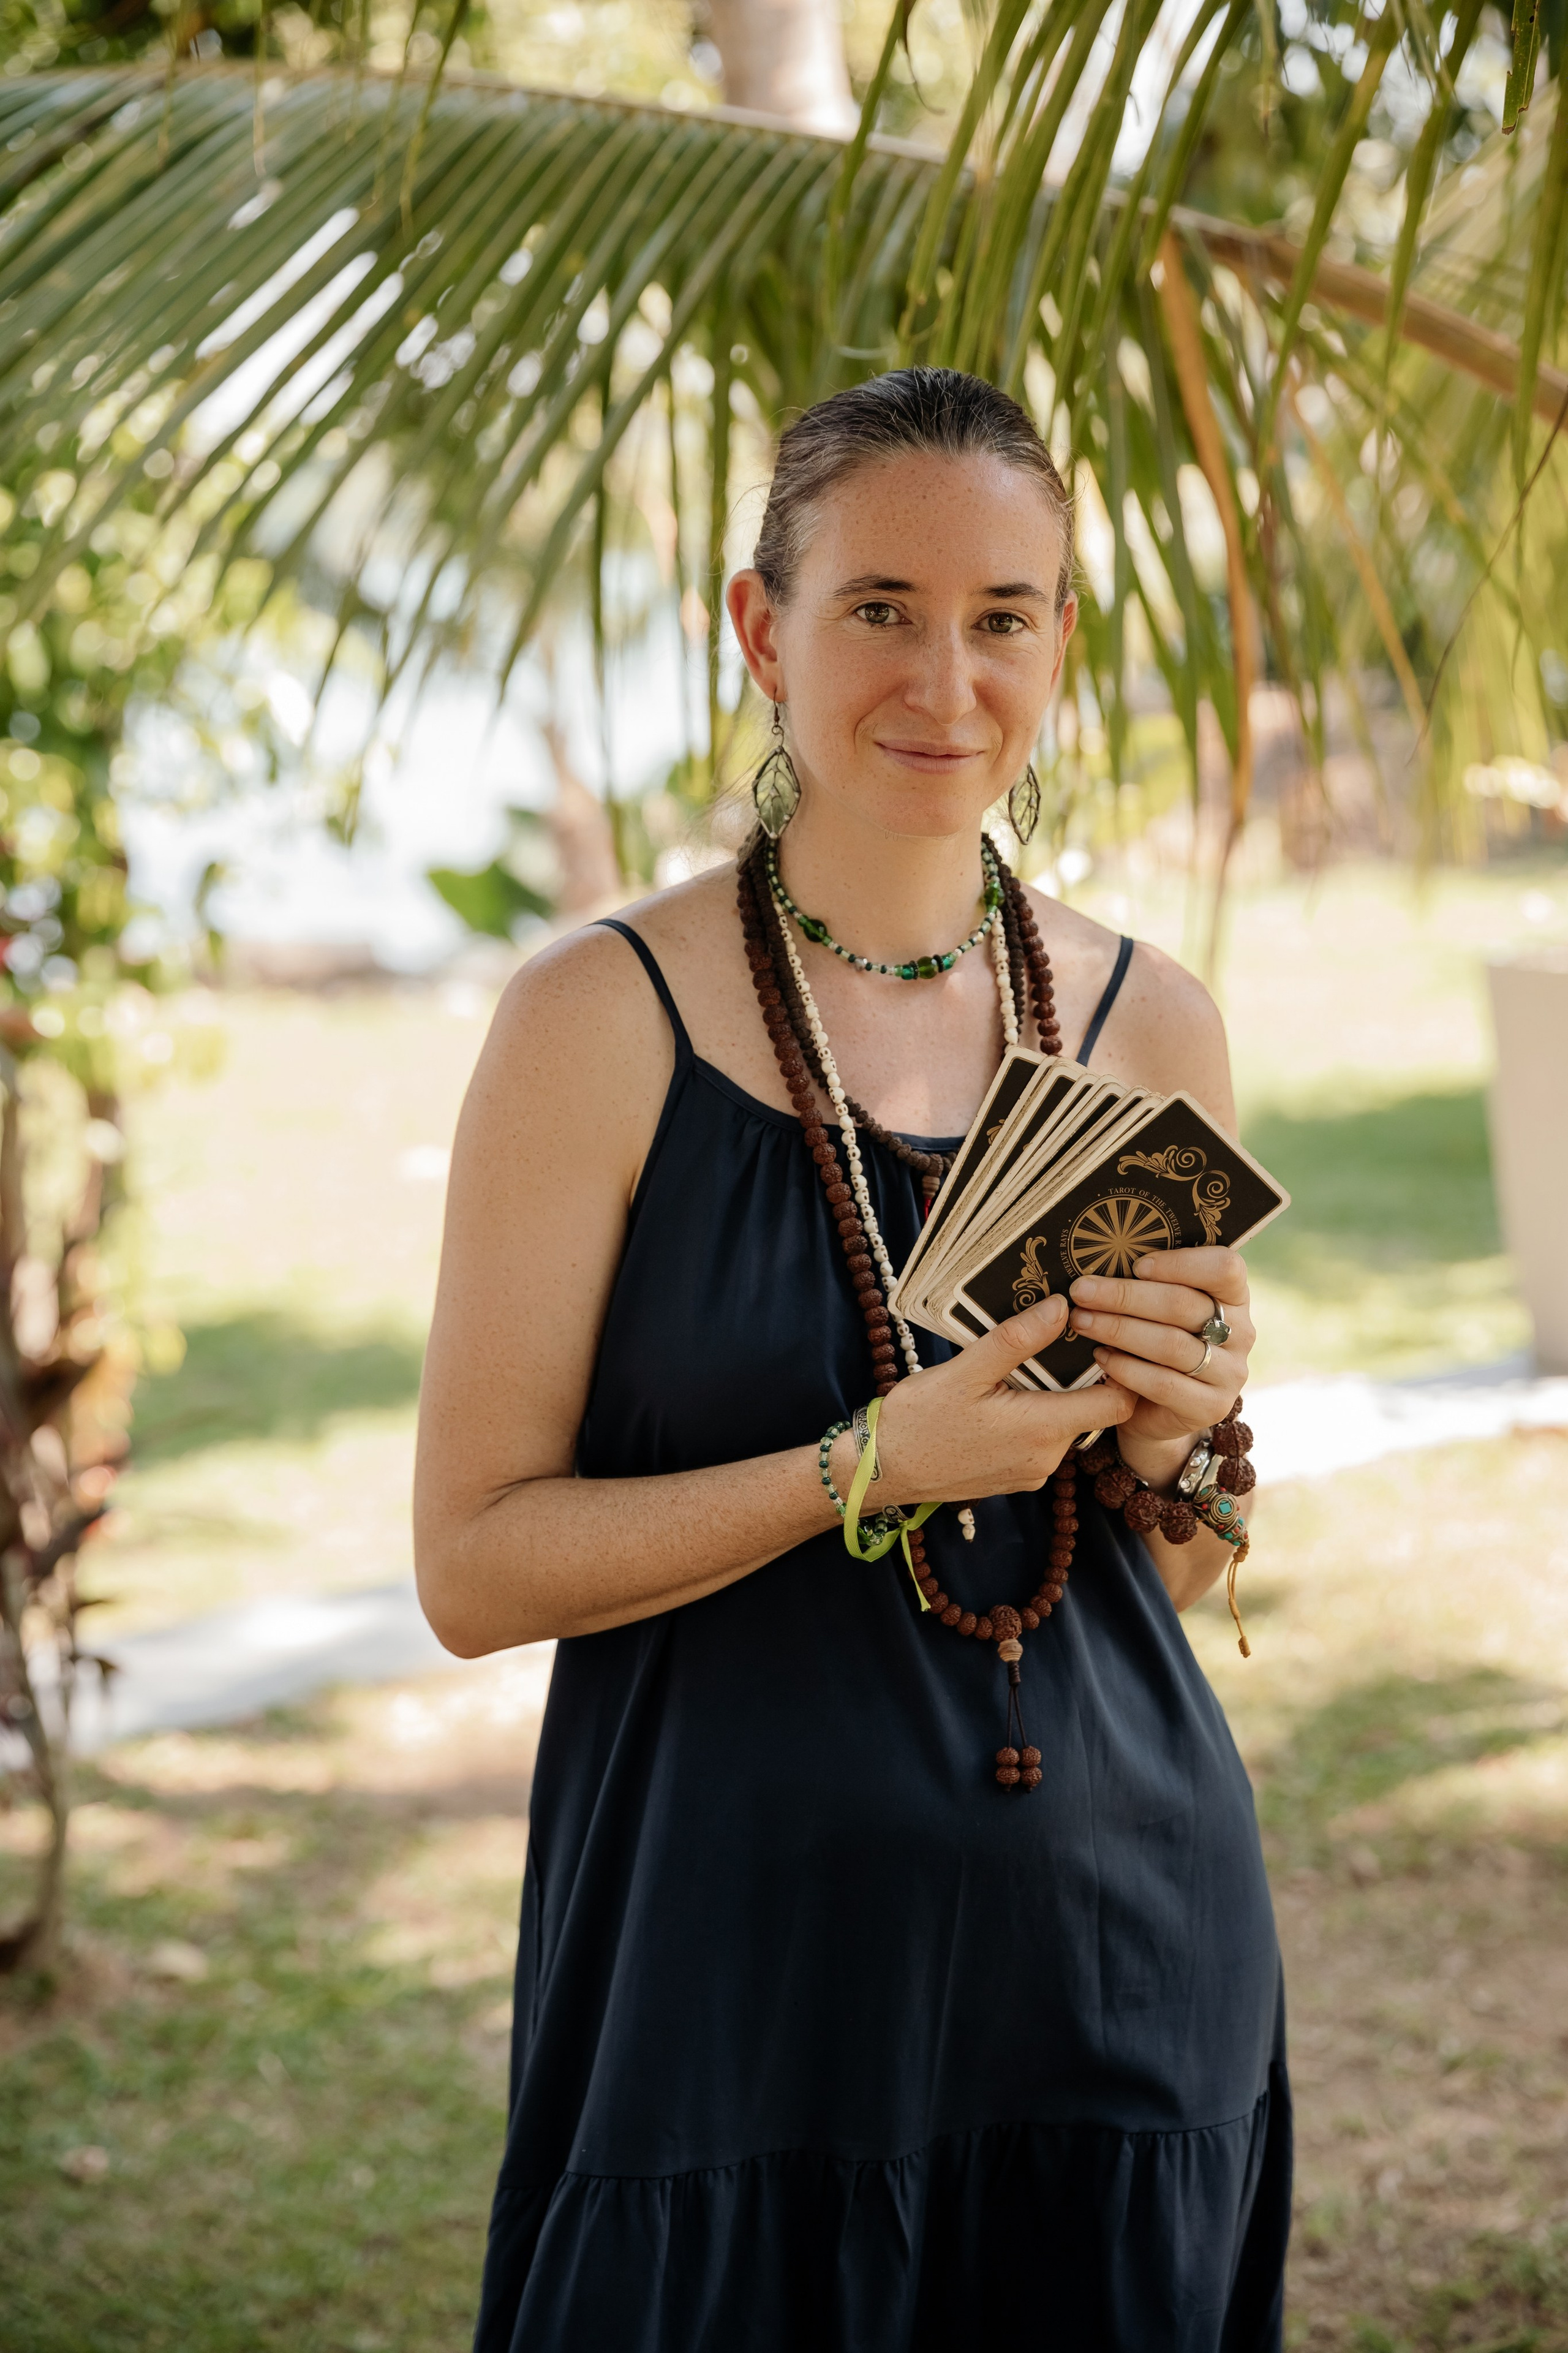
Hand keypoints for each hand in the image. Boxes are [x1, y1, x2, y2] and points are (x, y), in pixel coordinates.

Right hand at [867, 1296, 1134, 1505]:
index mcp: (1043, 1428)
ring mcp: (1033, 1472)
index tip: (1106, 1338)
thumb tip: (1062, 1307)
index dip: (1123, 1369)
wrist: (881, 1470)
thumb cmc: (919, 1420)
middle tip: (1059, 1337)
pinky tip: (1005, 1396)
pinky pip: (1043, 1441)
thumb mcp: (965, 1370)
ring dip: (1054, 1395)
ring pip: (1066, 1425)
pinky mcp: (1017, 1478)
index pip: (1120, 1403)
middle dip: (1081, 1376)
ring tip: (1024, 1363)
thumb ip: (1017, 1340)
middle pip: (1093, 1411)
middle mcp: (1048, 1458)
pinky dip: (1035, 1416)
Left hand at [1065, 1247, 1252, 1457]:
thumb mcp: (1156, 1309)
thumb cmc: (1152, 1343)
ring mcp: (1230, 1373)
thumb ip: (1147, 1284)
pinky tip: (1100, 1356)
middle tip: (1082, 1291)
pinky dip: (1126, 1368)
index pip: (1224, 1267)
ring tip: (1082, 1321)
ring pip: (1171, 1344)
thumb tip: (1099, 1258)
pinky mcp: (1211, 1407)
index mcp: (1234, 1296)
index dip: (1180, 1263)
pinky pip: (1164, 1383)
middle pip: (1184, 1305)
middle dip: (1125, 1296)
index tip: (1136, 1265)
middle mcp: (1240, 1332)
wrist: (1157, 1410)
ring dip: (1119, 1329)